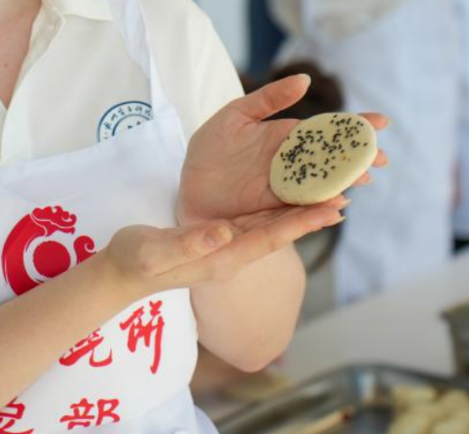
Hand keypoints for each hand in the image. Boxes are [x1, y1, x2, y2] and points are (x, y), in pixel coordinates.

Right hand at [101, 201, 344, 300]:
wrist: (122, 274)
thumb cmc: (135, 261)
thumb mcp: (155, 251)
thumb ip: (188, 243)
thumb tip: (224, 232)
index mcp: (220, 258)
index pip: (269, 239)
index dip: (301, 224)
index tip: (332, 209)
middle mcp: (230, 253)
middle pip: (279, 232)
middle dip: (312, 216)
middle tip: (346, 195)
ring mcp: (225, 247)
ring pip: (270, 226)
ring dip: (300, 211)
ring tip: (328, 193)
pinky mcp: (217, 238)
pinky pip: (253, 221)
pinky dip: (275, 208)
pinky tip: (288, 195)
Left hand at [177, 74, 388, 225]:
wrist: (188, 185)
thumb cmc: (210, 148)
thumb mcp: (235, 115)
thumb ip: (269, 98)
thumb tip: (305, 79)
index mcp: (288, 137)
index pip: (327, 129)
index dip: (354, 126)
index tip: (381, 121)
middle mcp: (293, 164)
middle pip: (332, 160)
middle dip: (359, 159)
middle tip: (382, 158)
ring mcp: (285, 188)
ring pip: (322, 186)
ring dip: (343, 184)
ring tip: (361, 180)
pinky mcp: (273, 211)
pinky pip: (300, 209)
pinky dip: (319, 208)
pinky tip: (335, 205)